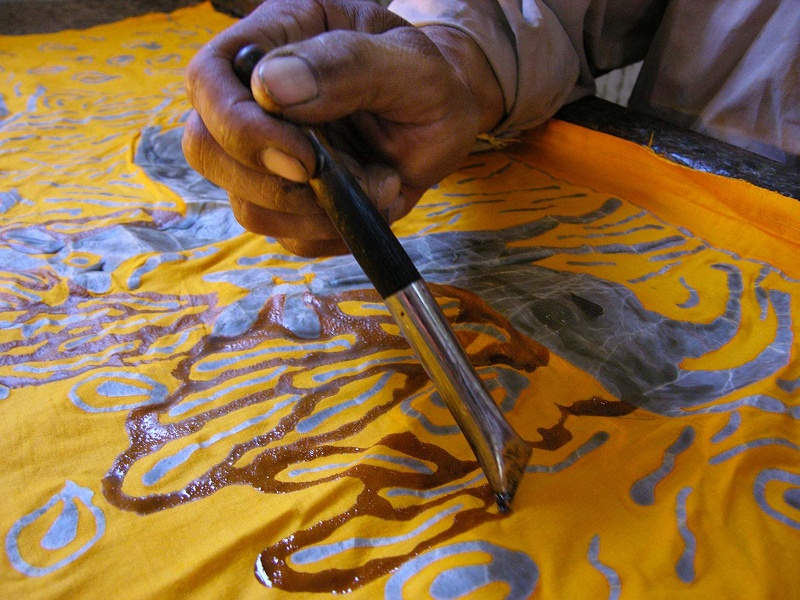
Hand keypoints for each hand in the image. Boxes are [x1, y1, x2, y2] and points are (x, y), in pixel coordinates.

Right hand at [182, 0, 502, 255]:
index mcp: (274, 41)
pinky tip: (373, 200)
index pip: (208, 80)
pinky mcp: (291, 202)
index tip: (304, 157)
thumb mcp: (408, 64)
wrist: (445, 121)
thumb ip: (345, 64)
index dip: (238, 127)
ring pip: (246, 206)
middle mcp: (256, 101)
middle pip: (206, 150)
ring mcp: (269, 156)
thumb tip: (271, 87)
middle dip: (275, 183)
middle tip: (346, 177)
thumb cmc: (427, 81)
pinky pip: (289, 238)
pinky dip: (334, 232)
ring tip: (379, 182)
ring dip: (318, 212)